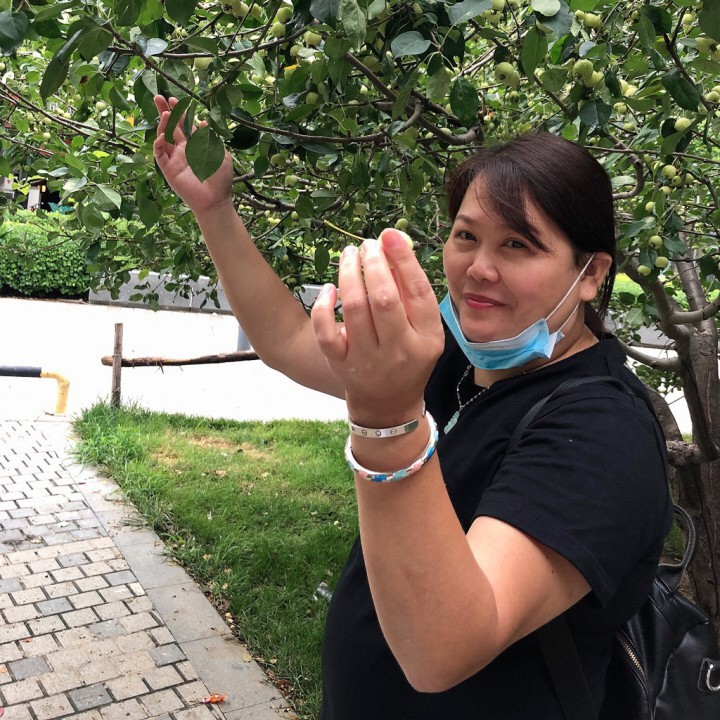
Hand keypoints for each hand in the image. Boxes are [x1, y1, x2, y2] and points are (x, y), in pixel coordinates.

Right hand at [153, 95, 233, 215]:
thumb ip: (211, 139)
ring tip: (164, 113)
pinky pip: (160, 154)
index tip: (175, 99)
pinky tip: (161, 136)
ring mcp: (174, 159)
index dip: (179, 112)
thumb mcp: (220, 154)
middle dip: (164, 111)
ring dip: (162, 125)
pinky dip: (158, 144)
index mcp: (195, 145)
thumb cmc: (220, 178)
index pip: (184, 125)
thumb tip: (204, 122)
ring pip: (164, 138)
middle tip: (158, 96)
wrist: (215, 200)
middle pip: (171, 127)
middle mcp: (183, 150)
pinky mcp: (169, 169)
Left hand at [311, 229, 443, 425]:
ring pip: (354, 309)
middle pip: (384, 299)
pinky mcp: (341, 364)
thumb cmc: (408, 358)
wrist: (388, 404)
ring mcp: (368, 359)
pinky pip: (326, 332)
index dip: (403, 259)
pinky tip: (329, 289)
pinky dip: (323, 307)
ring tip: (349, 255)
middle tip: (367, 245)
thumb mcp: (424, 332)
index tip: (390, 235)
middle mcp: (399, 350)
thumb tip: (393, 250)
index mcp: (426, 338)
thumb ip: (413, 296)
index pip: (417, 292)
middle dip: (373, 264)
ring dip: (349, 274)